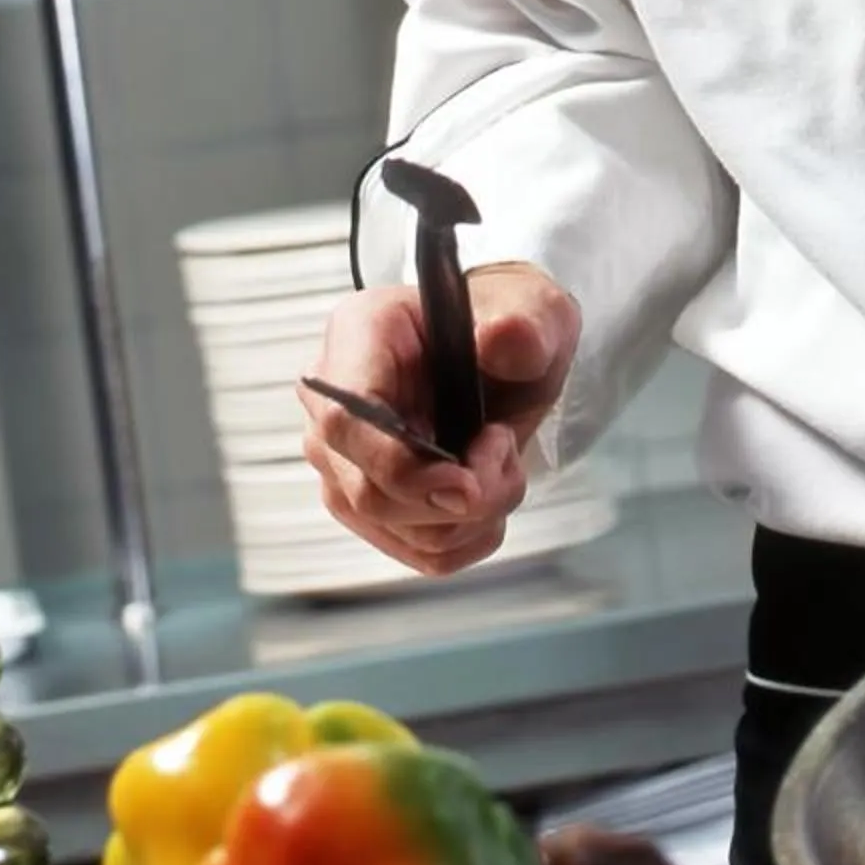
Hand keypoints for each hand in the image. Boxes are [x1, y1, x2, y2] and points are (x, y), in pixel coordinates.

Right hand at [299, 263, 579, 574]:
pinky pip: (420, 552)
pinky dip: (469, 538)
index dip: (400, 466)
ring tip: (501, 460)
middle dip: (456, 497)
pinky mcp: (370, 506)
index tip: (466, 484)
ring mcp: (344, 462)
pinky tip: (490, 496)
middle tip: (505, 450)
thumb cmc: (508, 328)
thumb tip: (503, 337)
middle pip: (367, 491)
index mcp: (359, 337)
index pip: (344, 421)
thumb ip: (523, 327)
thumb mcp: (533, 311)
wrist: (508, 360)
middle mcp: (332, 404)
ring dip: (472, 516)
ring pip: (396, 528)